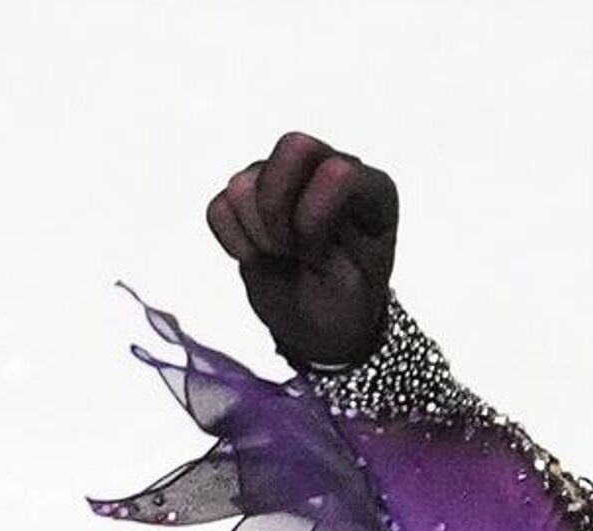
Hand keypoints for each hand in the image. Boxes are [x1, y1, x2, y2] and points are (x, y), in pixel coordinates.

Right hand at [205, 131, 399, 367]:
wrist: (319, 321)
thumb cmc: (347, 301)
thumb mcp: (358, 285)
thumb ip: (337, 245)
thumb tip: (299, 215)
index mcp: (372, 189)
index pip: (339, 171)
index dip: (314, 214)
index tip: (315, 253)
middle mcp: (330, 170)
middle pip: (292, 147)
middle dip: (278, 208)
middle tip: (291, 248)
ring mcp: (284, 177)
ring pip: (245, 182)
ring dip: (259, 234)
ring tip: (284, 256)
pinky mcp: (246, 194)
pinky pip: (220, 208)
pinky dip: (234, 241)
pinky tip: (261, 254)